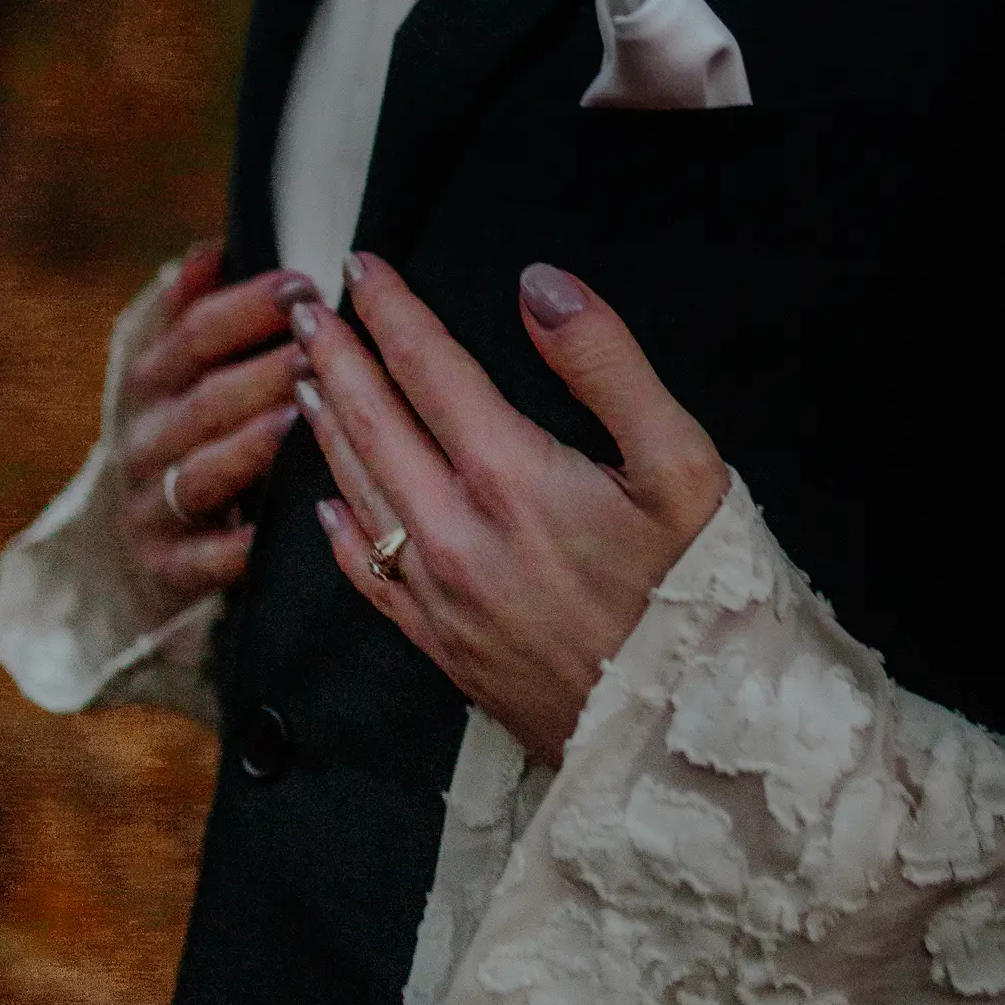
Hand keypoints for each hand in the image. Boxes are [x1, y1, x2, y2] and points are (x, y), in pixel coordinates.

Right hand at [116, 241, 312, 631]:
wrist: (122, 549)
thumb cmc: (179, 436)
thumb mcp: (174, 373)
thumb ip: (194, 311)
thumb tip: (214, 248)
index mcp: (150, 384)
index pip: (192, 335)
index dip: (246, 306)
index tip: (302, 282)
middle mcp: (145, 441)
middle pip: (204, 401)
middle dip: (263, 371)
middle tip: (321, 346)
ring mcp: (152, 507)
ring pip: (202, 472)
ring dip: (252, 445)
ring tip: (302, 417)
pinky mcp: (167, 568)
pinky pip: (203, 557)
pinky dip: (238, 545)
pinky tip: (280, 528)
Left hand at [292, 254, 727, 765]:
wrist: (689, 738)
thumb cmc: (701, 594)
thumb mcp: (683, 464)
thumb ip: (606, 364)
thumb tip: (539, 285)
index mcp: (510, 478)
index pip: (429, 370)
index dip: (392, 312)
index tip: (363, 266)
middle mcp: (455, 536)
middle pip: (373, 426)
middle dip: (335, 358)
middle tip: (303, 310)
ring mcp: (440, 600)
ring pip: (360, 495)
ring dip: (328, 429)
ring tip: (304, 382)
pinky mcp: (445, 651)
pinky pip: (369, 579)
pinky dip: (342, 531)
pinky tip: (329, 509)